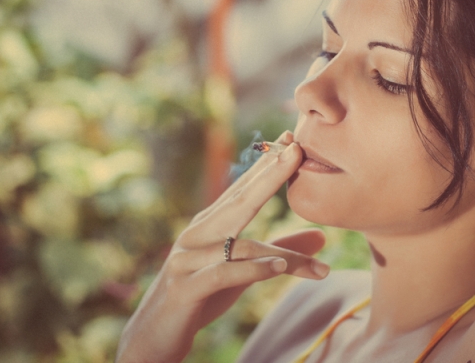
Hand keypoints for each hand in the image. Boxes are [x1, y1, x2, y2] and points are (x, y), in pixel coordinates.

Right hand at [116, 132, 328, 362]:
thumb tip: (323, 237)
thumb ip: (279, 251)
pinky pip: (223, 274)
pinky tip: (277, 268)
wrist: (152, 336)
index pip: (243, 188)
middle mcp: (198, 234)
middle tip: (297, 151)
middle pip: (239, 201)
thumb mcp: (244, 272)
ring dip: (283, 254)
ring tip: (318, 255)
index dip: (267, 164)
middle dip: (270, 175)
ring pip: (241, 247)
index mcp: (211, 224)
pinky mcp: (185, 287)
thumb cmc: (201, 296)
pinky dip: (253, 270)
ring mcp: (188, 259)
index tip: (292, 138)